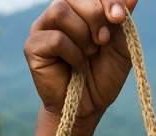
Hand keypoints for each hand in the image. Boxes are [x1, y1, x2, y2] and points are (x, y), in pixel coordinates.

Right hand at [24, 0, 138, 122]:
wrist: (88, 106)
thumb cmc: (103, 74)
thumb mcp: (120, 44)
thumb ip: (123, 18)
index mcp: (79, 9)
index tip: (119, 18)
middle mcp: (59, 14)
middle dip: (95, 15)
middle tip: (103, 40)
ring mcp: (43, 28)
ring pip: (61, 11)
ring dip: (83, 35)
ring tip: (89, 53)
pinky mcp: (32, 46)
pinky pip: (55, 38)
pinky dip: (73, 54)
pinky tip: (77, 66)